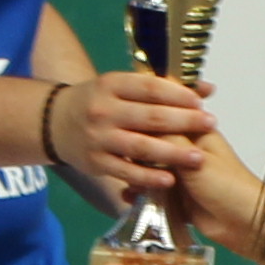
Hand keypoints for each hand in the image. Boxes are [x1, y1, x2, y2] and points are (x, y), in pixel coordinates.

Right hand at [58, 67, 209, 204]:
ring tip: (198, 157)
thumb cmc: (98, 103)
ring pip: (141, 147)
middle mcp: (104, 110)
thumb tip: (208, 88)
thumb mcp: (122, 88)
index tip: (200, 101)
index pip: (150, 88)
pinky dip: (148, 178)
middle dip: (184, 121)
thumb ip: (163, 89)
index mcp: (112, 85)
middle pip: (150, 117)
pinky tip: (170, 180)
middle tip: (210, 124)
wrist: (54, 123)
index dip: (177, 94)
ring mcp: (98, 138)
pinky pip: (126, 172)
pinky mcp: (95, 163)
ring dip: (172, 153)